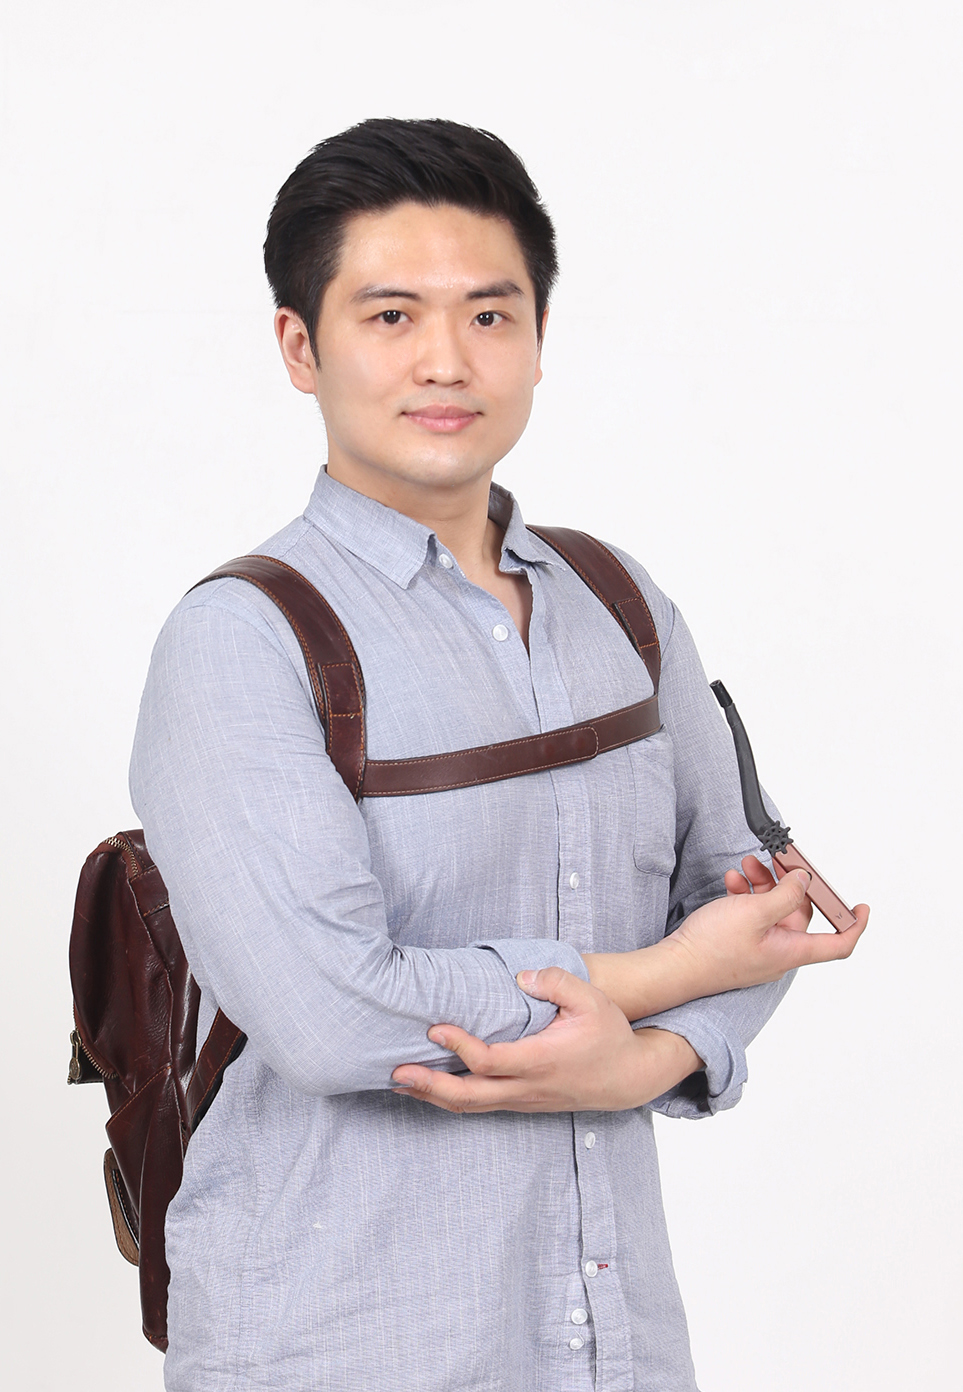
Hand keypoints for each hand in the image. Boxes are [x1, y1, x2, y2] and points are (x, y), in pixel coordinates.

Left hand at [390, 968, 701, 1113]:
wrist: (628, 1078)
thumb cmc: (608, 1035)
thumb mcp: (591, 1000)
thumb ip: (557, 982)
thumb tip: (521, 976)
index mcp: (539, 1061)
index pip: (488, 1061)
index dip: (458, 1046)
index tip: (434, 1028)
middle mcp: (526, 1086)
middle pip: (469, 1096)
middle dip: (430, 1086)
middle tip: (397, 1071)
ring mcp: (522, 1099)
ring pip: (471, 1106)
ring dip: (434, 1096)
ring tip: (401, 1082)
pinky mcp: (522, 1101)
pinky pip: (480, 1105)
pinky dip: (452, 1099)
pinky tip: (432, 1088)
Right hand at [585, 857, 868, 1018]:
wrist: (676, 966)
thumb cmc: (712, 948)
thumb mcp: (755, 913)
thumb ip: (785, 894)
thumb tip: (805, 882)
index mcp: (792, 950)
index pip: (839, 943)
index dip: (855, 925)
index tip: (861, 906)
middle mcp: (780, 952)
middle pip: (799, 914)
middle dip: (791, 884)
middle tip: (781, 861)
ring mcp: (760, 949)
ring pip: (773, 911)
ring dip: (763, 885)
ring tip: (747, 867)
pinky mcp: (741, 944)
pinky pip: (754, 916)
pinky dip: (747, 896)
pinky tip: (733, 883)